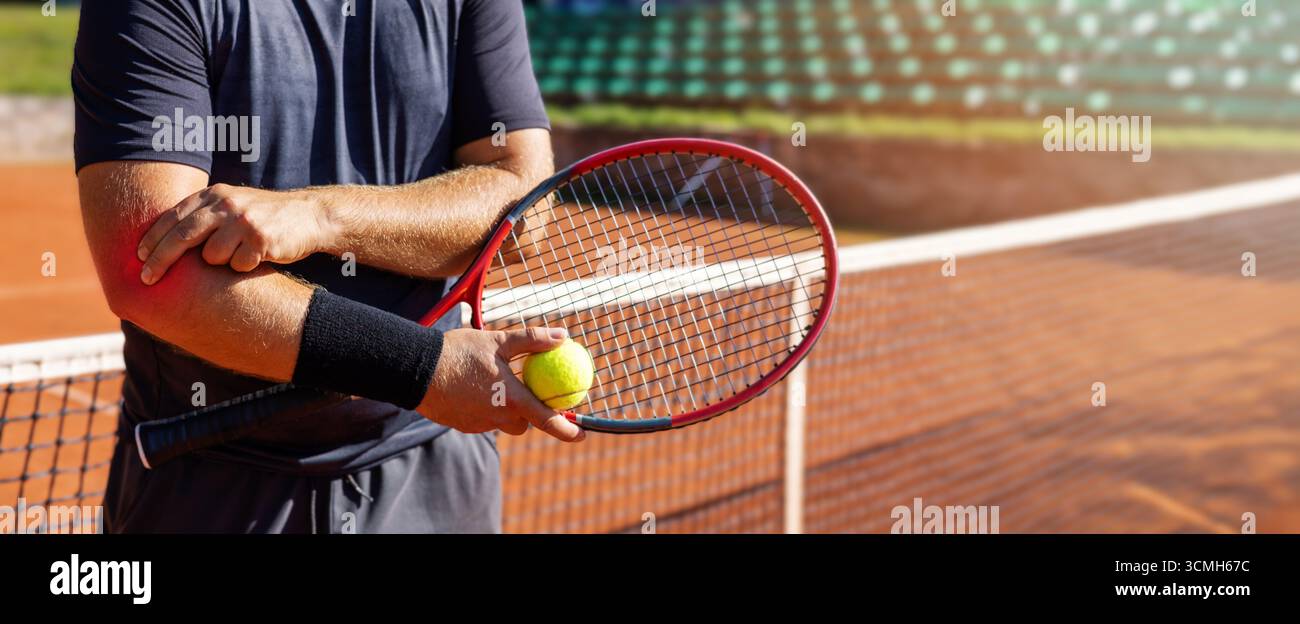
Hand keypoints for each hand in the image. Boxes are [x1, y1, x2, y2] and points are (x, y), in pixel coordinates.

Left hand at [136, 183, 341, 283]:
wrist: (308, 216)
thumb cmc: (263, 216)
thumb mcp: (231, 205)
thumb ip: (202, 216)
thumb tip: (160, 240)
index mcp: (214, 194)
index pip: (173, 217)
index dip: (152, 239)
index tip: (138, 258)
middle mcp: (227, 204)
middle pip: (182, 236)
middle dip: (160, 260)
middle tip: (145, 279)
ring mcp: (244, 221)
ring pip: (211, 256)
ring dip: (220, 263)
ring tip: (238, 254)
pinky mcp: (262, 240)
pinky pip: (237, 265)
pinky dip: (243, 267)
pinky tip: (257, 257)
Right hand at [417, 327, 585, 441]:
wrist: (415, 369)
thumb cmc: (459, 353)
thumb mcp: (498, 340)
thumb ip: (532, 340)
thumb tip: (563, 336)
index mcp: (511, 399)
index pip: (547, 420)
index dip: (568, 430)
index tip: (583, 434)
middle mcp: (497, 416)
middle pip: (523, 423)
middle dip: (528, 413)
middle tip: (527, 393)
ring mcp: (478, 423)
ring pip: (501, 420)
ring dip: (504, 407)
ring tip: (494, 383)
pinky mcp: (462, 424)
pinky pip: (481, 419)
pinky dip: (484, 406)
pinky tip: (473, 386)